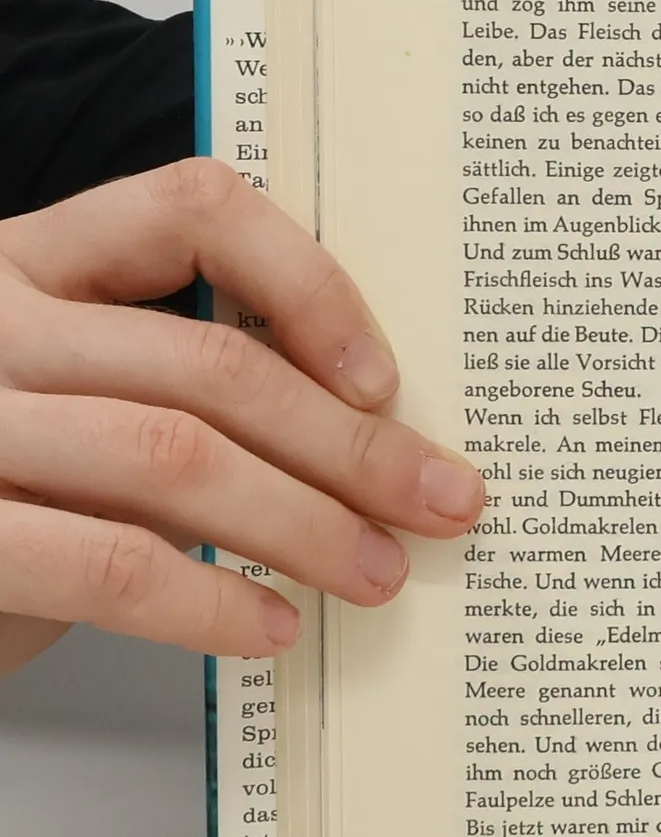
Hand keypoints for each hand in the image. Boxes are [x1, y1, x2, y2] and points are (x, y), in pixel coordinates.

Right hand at [0, 158, 485, 673]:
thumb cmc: (8, 482)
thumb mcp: (83, 396)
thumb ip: (188, 386)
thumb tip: (381, 439)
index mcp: (33, 262)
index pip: (193, 210)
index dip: (309, 285)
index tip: (384, 379)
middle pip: (210, 364)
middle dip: (351, 447)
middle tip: (442, 503)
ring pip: (173, 457)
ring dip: (303, 527)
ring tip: (378, 574)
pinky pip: (109, 564)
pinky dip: (209, 601)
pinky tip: (270, 625)